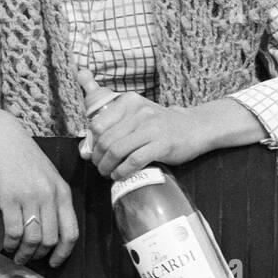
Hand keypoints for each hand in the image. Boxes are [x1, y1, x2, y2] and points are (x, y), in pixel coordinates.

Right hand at [0, 115, 77, 268]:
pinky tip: (7, 244)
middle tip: (31, 259)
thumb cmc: (27, 159)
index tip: (54, 263)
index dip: (63, 253)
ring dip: (24, 254)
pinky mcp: (9, 199)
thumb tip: (53, 235)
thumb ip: (55, 201)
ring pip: (32, 239)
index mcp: (63, 192)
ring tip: (18, 256)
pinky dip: (10, 243)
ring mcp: (29, 197)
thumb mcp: (50, 177)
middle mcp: (49, 196)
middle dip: (40, 256)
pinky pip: (13, 231)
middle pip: (50, 240)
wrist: (4, 138)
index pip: (71, 232)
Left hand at [77, 69, 266, 179]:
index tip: (94, 153)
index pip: (98, 124)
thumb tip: (85, 149)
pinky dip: (123, 172)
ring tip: (108, 173)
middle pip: (106, 139)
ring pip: (117, 150)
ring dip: (108, 167)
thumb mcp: (136, 115)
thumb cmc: (158, 125)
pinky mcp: (162, 144)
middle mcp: (139, 111)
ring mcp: (151, 127)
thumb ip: (112, 126)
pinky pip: (134, 161)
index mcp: (128, 101)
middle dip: (98, 158)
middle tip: (100, 167)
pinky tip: (121, 175)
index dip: (92, 143)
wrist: (193, 127)